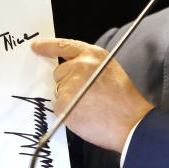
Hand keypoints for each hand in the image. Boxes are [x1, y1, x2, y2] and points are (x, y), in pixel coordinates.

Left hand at [31, 38, 153, 152]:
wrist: (131, 121)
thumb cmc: (125, 100)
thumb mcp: (110, 70)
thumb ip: (90, 66)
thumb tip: (71, 72)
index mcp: (93, 55)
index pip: (64, 45)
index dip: (47, 46)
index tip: (36, 47)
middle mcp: (80, 66)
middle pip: (58, 73)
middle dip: (67, 83)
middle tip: (86, 95)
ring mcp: (70, 85)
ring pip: (59, 91)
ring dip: (69, 99)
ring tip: (90, 106)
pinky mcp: (64, 103)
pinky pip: (58, 107)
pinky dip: (68, 113)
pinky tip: (84, 115)